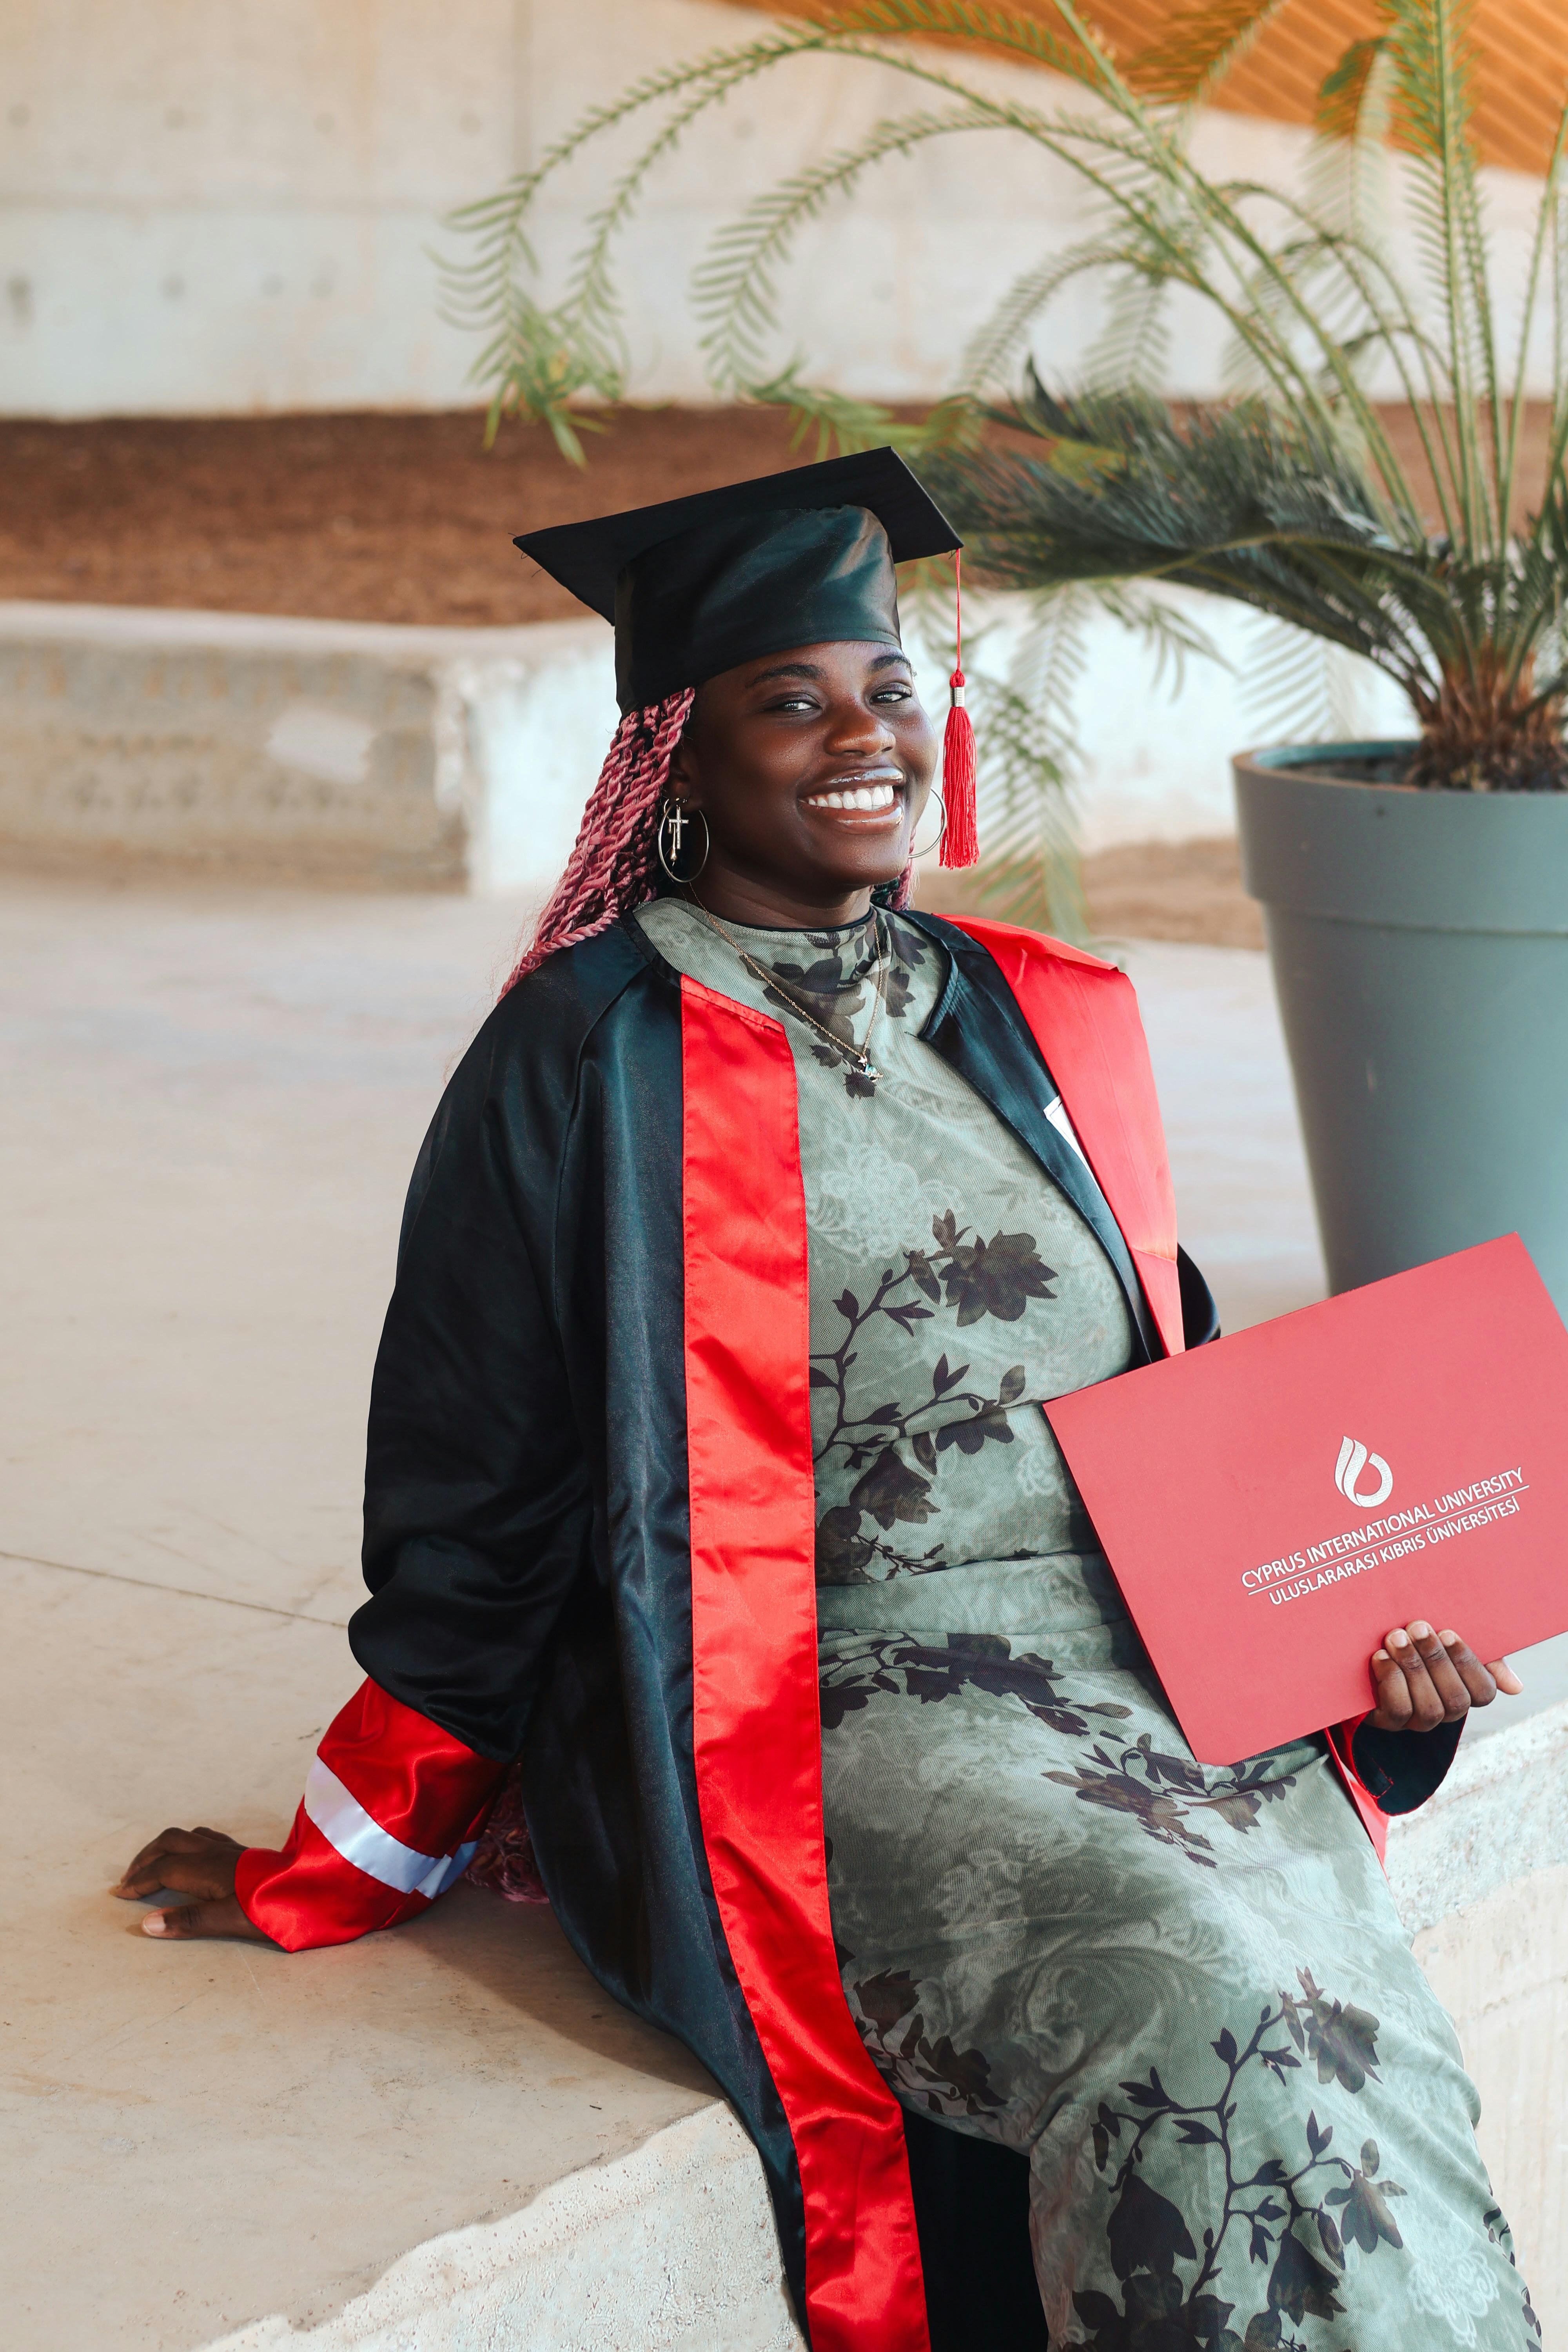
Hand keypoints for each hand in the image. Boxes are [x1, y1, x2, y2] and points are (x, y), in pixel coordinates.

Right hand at [112, 1825, 271, 1941]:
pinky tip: (190, 1858)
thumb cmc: (274, 1908)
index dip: (139, 1881)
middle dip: (145, 1858)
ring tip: (152, 1866)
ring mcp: (232, 1850)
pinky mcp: (245, 1853)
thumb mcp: (230, 1921)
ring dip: (164, 1849)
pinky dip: (186, 1845)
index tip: (120, 1894)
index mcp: (208, 1868)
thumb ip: (188, 1921)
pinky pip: (206, 1838)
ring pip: (188, 1837)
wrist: (315, 1888)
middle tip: (128, 1879)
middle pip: (170, 1842)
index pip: (163, 1869)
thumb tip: (146, 1923)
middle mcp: (217, 1852)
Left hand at [1367, 1623, 1522, 1732]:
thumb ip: (1485, 1658)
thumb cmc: (1417, 1642)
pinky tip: (1381, 1656)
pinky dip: (1391, 1681)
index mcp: (1465, 1692)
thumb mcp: (1449, 1643)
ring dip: (1412, 1668)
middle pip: (1455, 1701)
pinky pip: (1398, 1711)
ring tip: (1395, 1637)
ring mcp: (1416, 1721)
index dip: (1468, 1663)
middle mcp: (1444, 1712)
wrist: (1366, 1648)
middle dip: (1436, 1660)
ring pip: (1428, 1709)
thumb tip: (1515, 1688)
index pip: (1483, 1692)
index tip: (1449, 1632)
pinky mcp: (1387, 1722)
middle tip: (1417, 1626)